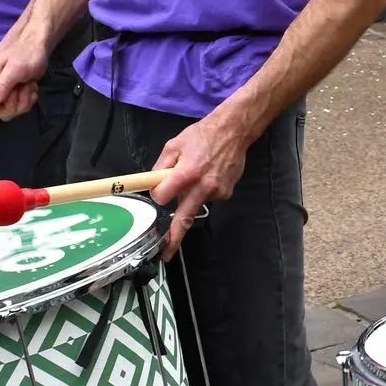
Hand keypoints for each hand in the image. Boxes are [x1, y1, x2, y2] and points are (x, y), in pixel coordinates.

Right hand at [0, 30, 47, 133]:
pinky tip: (31, 90)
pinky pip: (19, 109)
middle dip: (12, 106)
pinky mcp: (14, 96)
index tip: (4, 102)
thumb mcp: (15, 68)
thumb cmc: (25, 51)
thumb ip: (1, 85)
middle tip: (20, 88)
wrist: (37, 43)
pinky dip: (28, 101)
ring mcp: (3, 94)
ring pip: (9, 113)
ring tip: (27, 84)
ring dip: (23, 101)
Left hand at [149, 109, 252, 256]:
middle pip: (184, 218)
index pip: (163, 197)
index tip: (158, 192)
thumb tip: (151, 183)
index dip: (158, 195)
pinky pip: (208, 197)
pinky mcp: (226, 193)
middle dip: (174, 238)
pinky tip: (209, 175)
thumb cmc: (202, 135)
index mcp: (186, 173)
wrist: (234, 131)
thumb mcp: (174, 145)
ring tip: (199, 174)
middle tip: (166, 254)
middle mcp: (202, 186)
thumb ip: (160, 166)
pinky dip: (204, 190)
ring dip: (191, 196)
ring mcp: (216, 192)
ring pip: (196, 203)